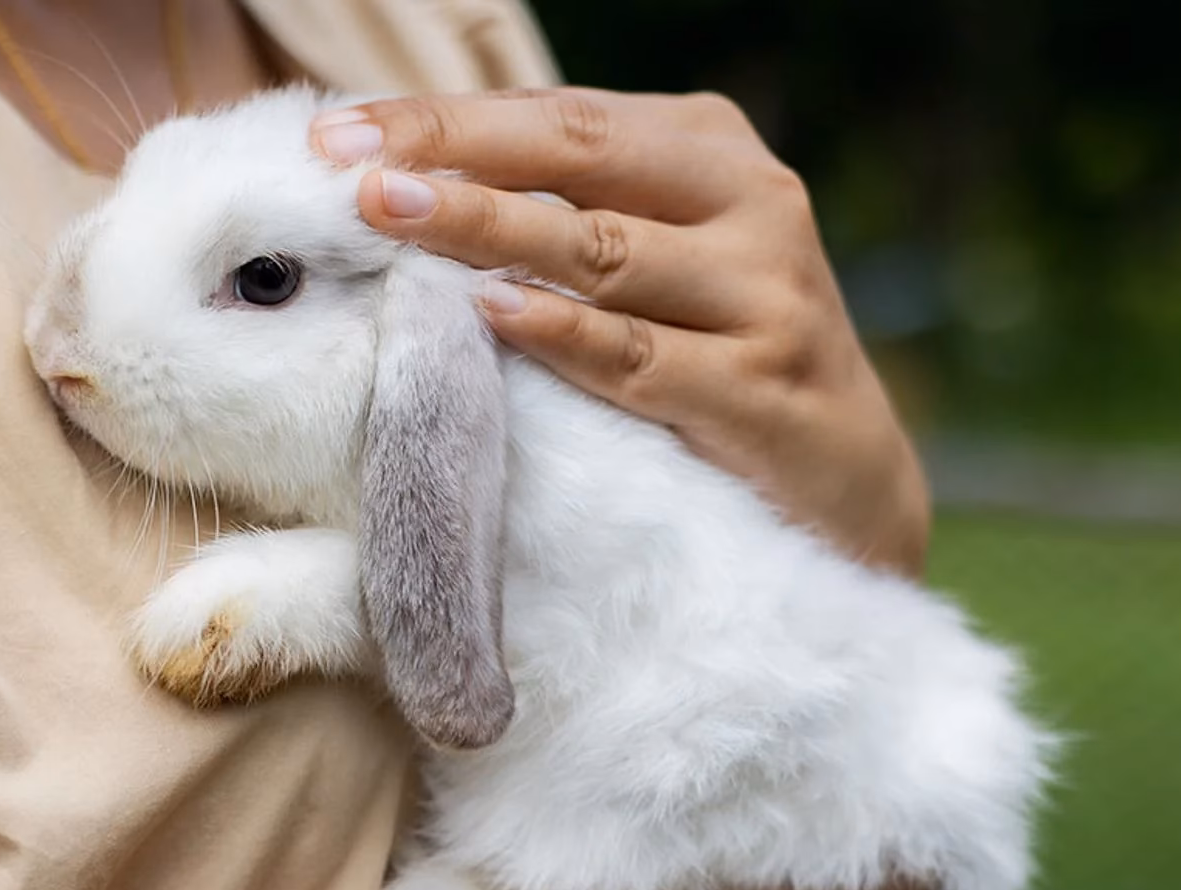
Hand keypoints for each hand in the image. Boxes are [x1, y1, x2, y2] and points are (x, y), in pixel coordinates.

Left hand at [312, 90, 930, 574]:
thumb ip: (562, 215)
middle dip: (454, 155)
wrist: (842, 481)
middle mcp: (751, 203)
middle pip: (580, 157)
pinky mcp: (763, 389)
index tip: (337, 136)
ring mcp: (767, 294)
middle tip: (351, 171)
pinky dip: (562, 334)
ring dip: (488, 231)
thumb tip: (403, 191)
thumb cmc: (716, 351)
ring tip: (392, 217)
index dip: (445, 120)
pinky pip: (640, 357)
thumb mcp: (655, 260)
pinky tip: (490, 315)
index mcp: (710, 151)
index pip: (559, 117)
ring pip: (603, 251)